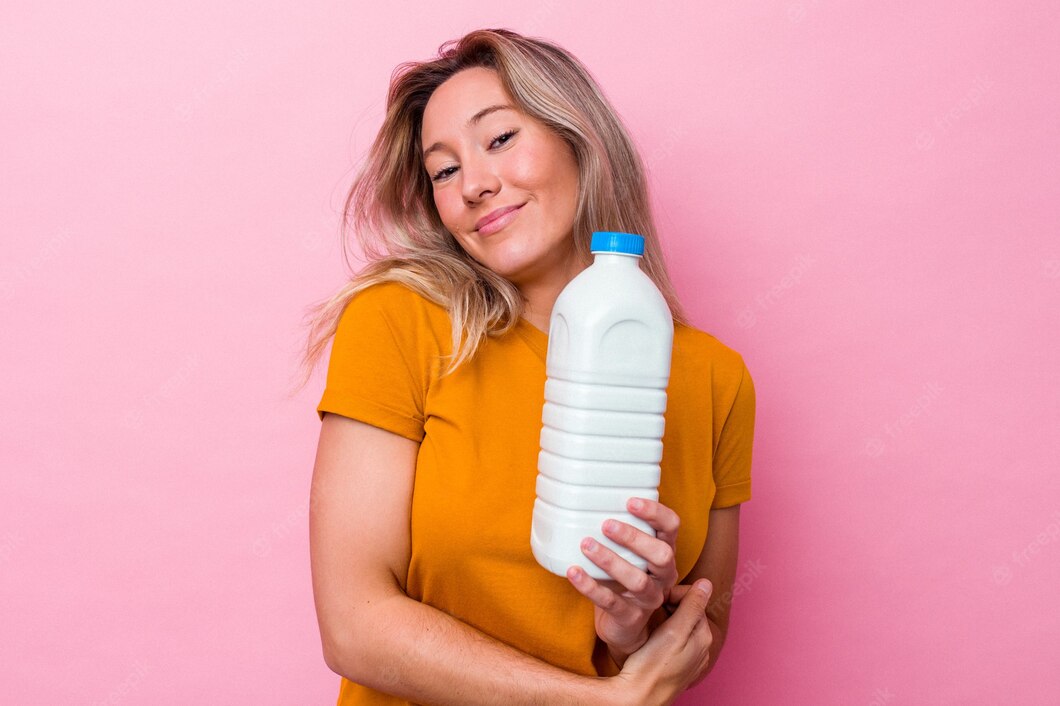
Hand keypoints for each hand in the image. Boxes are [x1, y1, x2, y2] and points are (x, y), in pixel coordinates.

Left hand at [565, 497, 680, 662]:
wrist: (624, 628)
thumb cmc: (624, 581)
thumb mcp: (629, 556)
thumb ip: (620, 535)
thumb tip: (587, 502)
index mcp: (665, 554)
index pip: (671, 527)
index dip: (655, 513)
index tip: (630, 501)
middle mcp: (663, 576)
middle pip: (661, 554)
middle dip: (634, 538)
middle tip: (607, 525)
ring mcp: (649, 599)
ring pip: (637, 579)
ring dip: (610, 560)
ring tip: (586, 545)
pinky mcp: (630, 617)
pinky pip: (611, 602)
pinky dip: (590, 586)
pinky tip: (574, 572)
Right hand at [612, 579, 713, 705]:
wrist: (639, 696)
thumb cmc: (654, 664)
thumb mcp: (674, 631)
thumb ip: (692, 606)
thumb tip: (707, 583)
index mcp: (703, 635)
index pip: (694, 599)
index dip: (674, 594)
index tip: (657, 599)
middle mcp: (702, 647)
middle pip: (688, 611)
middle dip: (671, 606)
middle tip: (651, 609)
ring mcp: (691, 657)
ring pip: (681, 625)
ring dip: (667, 618)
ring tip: (651, 623)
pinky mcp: (678, 664)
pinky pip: (675, 639)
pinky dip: (665, 632)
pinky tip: (652, 637)